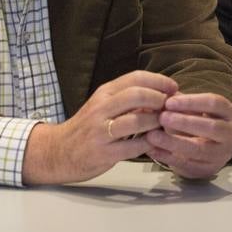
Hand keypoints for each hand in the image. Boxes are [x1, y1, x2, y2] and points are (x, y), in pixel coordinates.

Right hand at [22, 71, 173, 184]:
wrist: (57, 152)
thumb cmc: (88, 127)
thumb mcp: (104, 105)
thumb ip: (129, 98)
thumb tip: (163, 93)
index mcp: (104, 93)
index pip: (135, 78)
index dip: (159, 81)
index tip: (174, 88)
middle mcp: (101, 109)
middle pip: (137, 95)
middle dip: (159, 99)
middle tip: (170, 107)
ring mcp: (100, 131)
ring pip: (137, 120)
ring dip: (157, 122)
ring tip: (164, 125)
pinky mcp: (103, 153)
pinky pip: (134, 146)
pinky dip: (149, 143)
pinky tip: (154, 142)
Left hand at [143, 91, 231, 179]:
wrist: (202, 152)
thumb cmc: (194, 124)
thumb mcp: (188, 110)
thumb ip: (176, 103)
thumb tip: (159, 95)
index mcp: (227, 112)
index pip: (214, 103)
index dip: (192, 102)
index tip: (169, 102)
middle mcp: (229, 133)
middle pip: (212, 127)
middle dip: (185, 122)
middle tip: (162, 117)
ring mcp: (221, 153)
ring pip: (200, 149)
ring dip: (174, 142)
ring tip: (152, 136)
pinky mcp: (208, 169)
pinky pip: (187, 164)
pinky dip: (168, 157)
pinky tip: (152, 150)